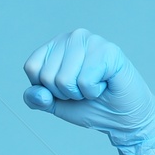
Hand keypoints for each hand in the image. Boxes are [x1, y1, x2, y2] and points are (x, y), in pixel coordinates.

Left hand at [21, 28, 154, 154]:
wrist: (122, 118)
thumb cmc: (90, 105)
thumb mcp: (54, 104)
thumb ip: (36, 98)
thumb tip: (37, 93)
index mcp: (57, 44)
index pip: (31, 67)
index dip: (45, 88)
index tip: (65, 89)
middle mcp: (73, 37)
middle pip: (47, 76)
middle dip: (64, 93)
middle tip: (84, 89)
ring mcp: (92, 41)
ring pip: (64, 79)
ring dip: (79, 93)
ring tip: (94, 87)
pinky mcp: (109, 50)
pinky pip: (85, 80)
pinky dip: (93, 92)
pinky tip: (105, 85)